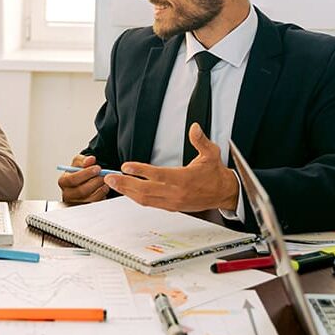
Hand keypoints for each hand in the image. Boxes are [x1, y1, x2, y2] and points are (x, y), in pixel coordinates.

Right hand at [58, 154, 109, 203]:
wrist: (82, 182)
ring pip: (90, 199)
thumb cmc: (78, 173)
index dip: (86, 173)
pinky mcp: (85, 208)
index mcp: (63, 181)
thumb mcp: (79, 163)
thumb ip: (83, 160)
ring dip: (101, 189)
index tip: (97, 168)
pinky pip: (95, 204)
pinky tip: (104, 189)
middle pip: (81, 191)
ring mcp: (76, 203)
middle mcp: (67, 194)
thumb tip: (90, 160)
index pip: (72, 179)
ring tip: (105, 182)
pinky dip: (102, 196)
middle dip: (95, 182)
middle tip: (104, 175)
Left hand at [104, 124, 238, 211]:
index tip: (126, 166)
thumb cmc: (215, 173)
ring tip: (113, 183)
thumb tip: (194, 127)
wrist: (224, 193)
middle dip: (125, 184)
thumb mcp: (211, 153)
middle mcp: (176, 193)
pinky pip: (150, 203)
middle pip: (145, 190)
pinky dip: (136, 197)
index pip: (158, 175)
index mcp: (184, 179)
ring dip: (127, 191)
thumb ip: (200, 140)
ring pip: (145, 199)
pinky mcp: (171, 207)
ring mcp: (172, 202)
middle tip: (110, 177)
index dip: (140, 171)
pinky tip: (127, 191)